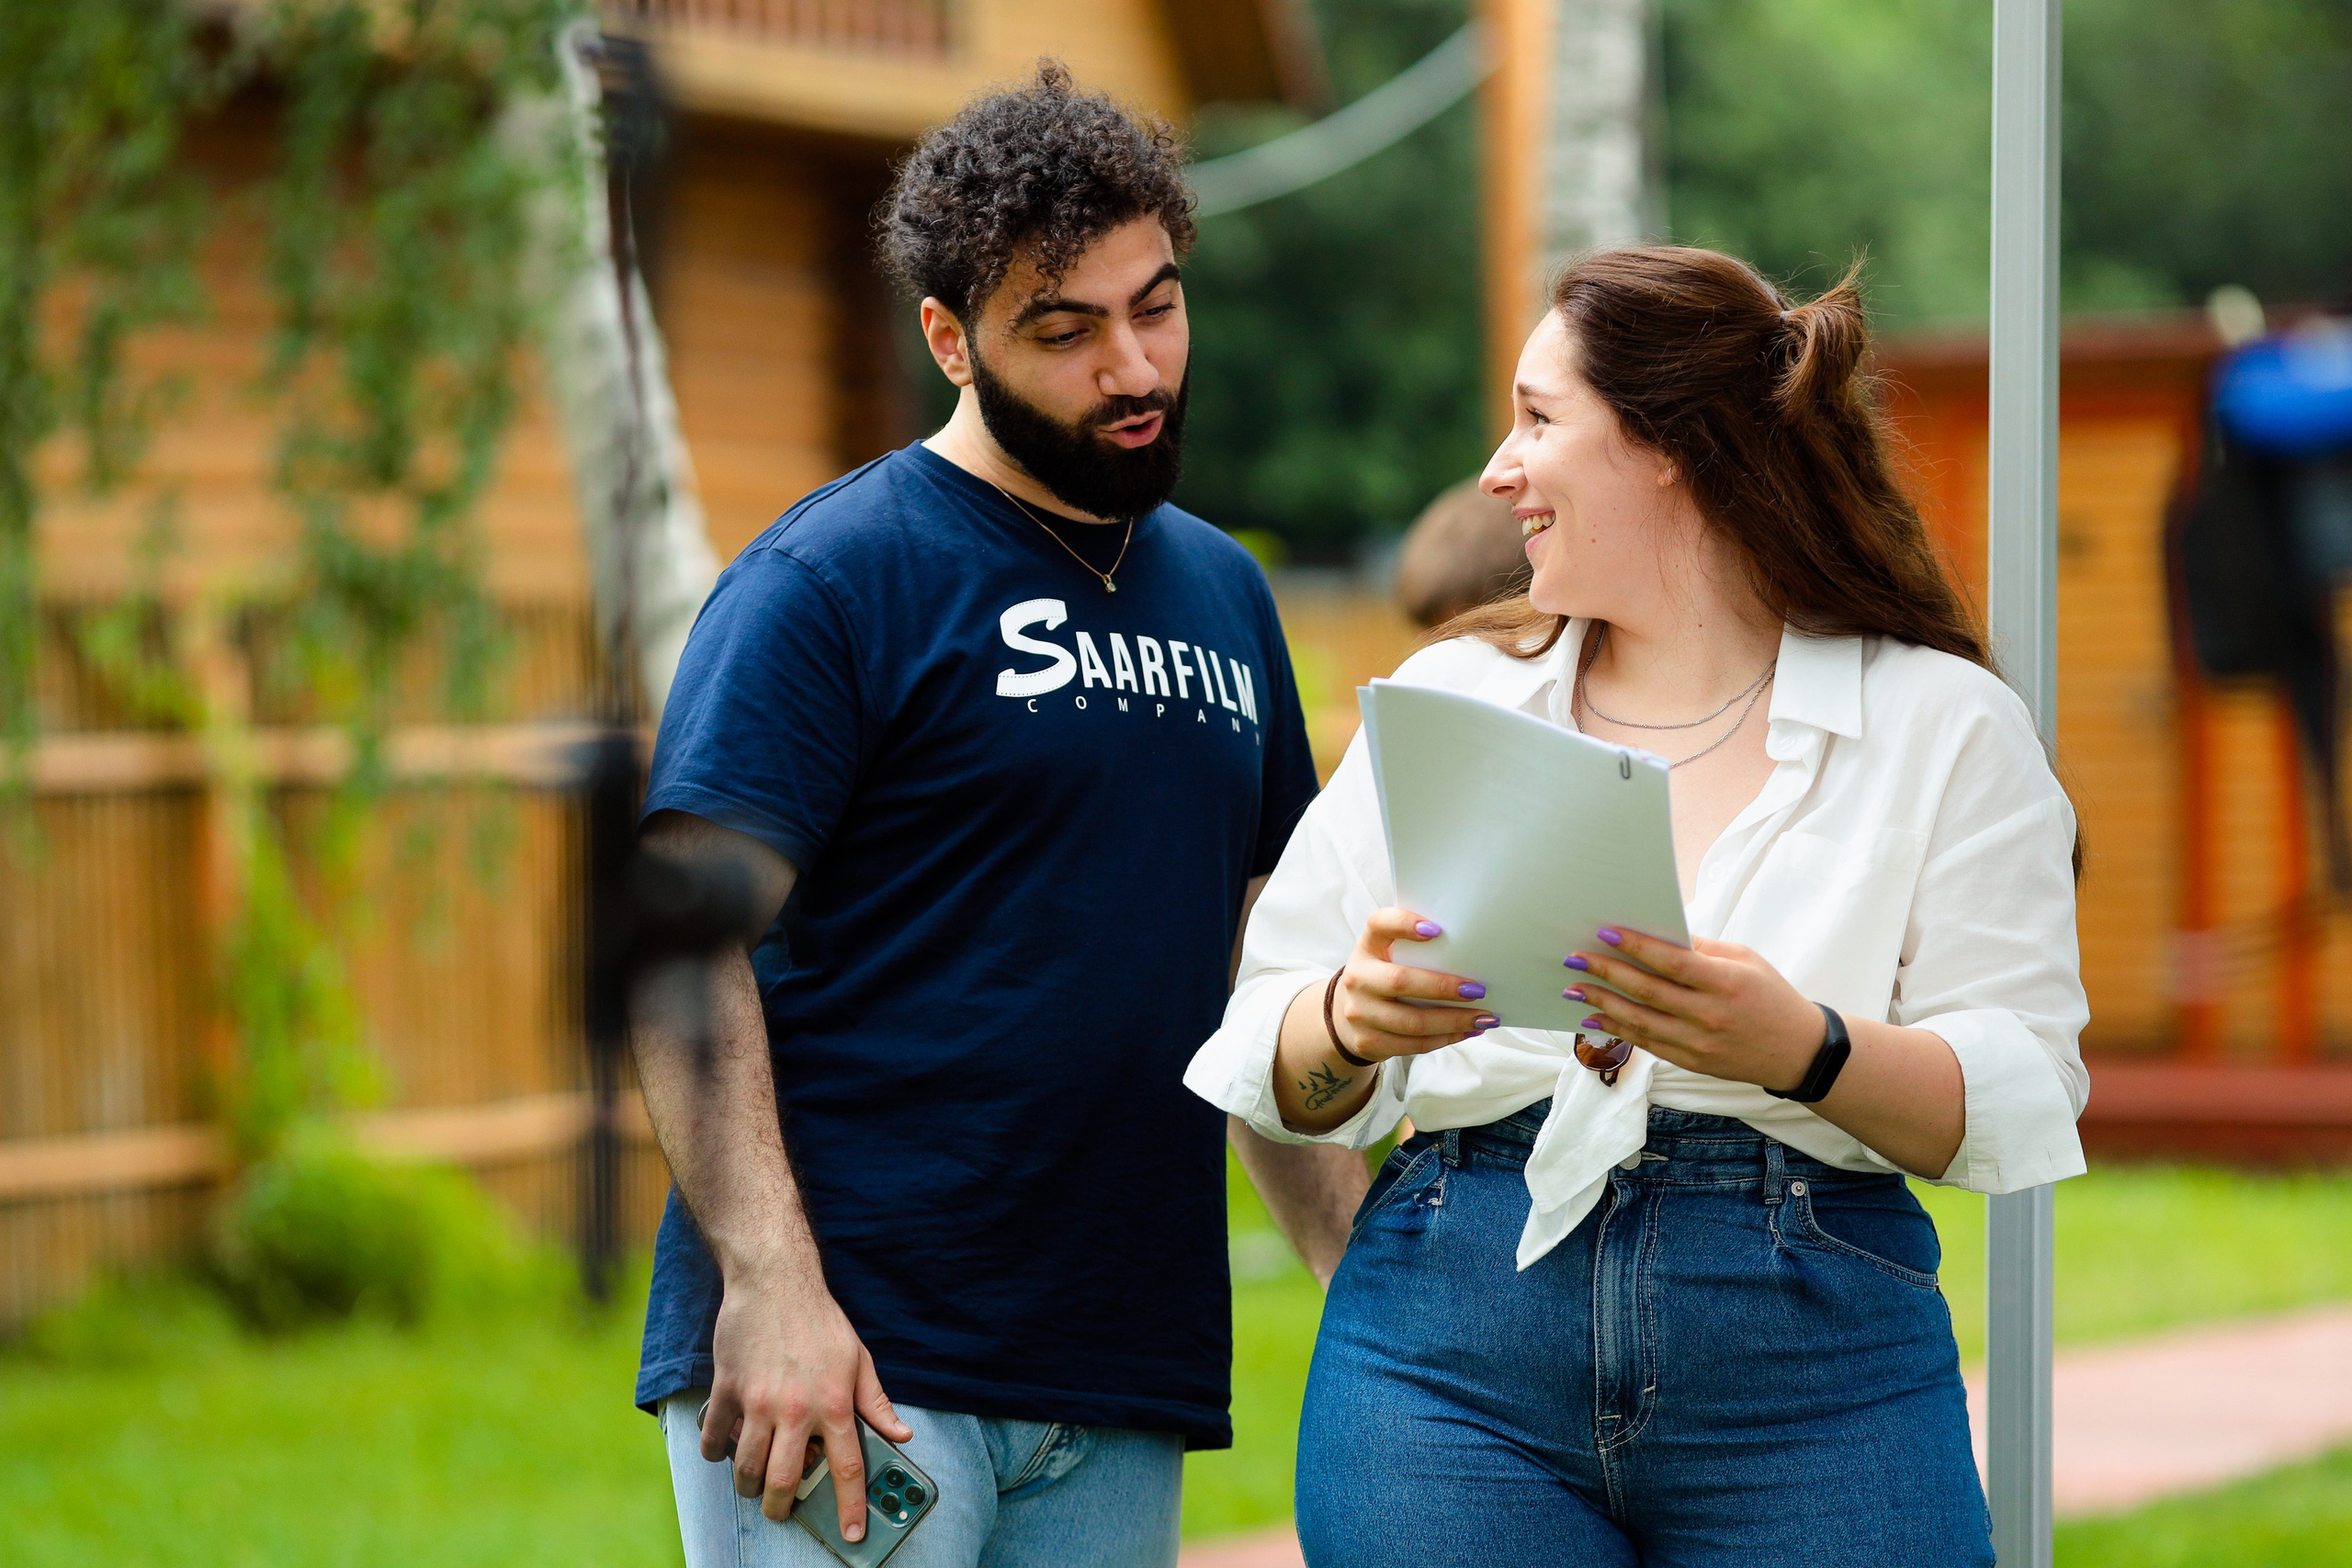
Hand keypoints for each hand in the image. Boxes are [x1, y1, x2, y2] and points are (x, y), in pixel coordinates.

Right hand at [702, 1266, 912, 1539]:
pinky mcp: (727, 1389)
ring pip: (747, 1468)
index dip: (849, 1508)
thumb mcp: (859, 1359)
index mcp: (834, 1404)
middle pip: (785, 1481)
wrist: (775, 1281)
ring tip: (753, 1486)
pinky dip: (715, 1453)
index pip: (846, 1469)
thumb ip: (877, 1403)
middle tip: (782, 1510)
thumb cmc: (820, 1320)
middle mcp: (796, 1409)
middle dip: (782, 1508)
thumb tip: (901, 1433)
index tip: (851, 1535)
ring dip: (748, 1487)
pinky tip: (722, 1452)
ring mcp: (758, 1401)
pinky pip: (714, 1438)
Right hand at [1329, 908, 1499, 1062]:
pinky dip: (1445, 1039)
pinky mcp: (1367, 1041)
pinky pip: (1413, 1045)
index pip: (1379, 924)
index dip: (1404, 924)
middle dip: (1443, 987)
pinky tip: (1466, 1032)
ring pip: (1413, 1021)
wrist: (1350, 1014)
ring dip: (1454, 1021)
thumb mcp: (1389, 955)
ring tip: (1483, 1019)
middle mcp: (1358, 977)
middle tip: (1478, 990)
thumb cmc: (1384, 977)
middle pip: (1401, 981)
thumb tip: (1472, 957)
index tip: (1436, 930)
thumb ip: (1416, 949)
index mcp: (1367, 947)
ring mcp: (1359, 1012)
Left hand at [1563, 927, 1825, 1089]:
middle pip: (1647, 992)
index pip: (1672, 962)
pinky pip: (1647, 1043)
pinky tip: (1595, 1017)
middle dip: (1606, 973)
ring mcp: (1698, 1043)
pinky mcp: (1691, 1062)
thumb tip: (1656, 934)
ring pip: (1640, 1021)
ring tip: (1573, 989)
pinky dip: (1618, 1029)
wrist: (1797, 1052)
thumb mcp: (1745, 960)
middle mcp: (1709, 1016)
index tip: (1605, 933)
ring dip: (1601, 1004)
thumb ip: (1701, 949)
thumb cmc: (1770, 995)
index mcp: (1726, 983)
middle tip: (1574, 958)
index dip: (1636, 947)